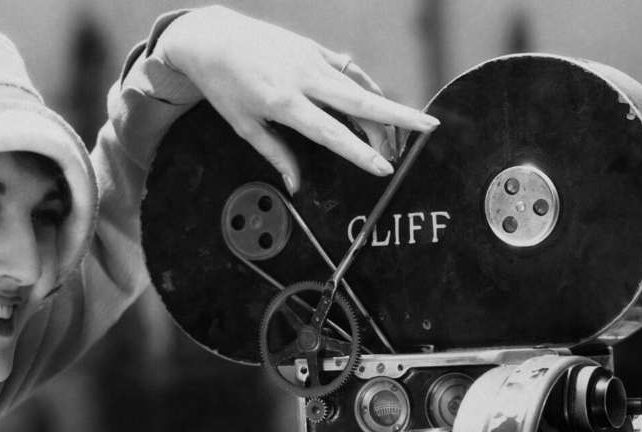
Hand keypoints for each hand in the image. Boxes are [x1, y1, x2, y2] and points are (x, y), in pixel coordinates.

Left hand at [161, 6, 439, 192]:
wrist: (211, 37)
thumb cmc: (223, 85)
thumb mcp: (244, 124)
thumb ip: (276, 154)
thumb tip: (297, 185)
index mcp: (283, 102)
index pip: (330, 132)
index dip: (359, 152)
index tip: (383, 168)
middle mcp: (303, 78)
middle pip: (360, 100)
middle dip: (398, 116)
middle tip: (430, 128)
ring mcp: (312, 60)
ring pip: (359, 85)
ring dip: (384, 109)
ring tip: (401, 136)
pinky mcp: (314, 49)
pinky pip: (349, 70)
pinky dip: (367, 86)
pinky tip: (380, 103)